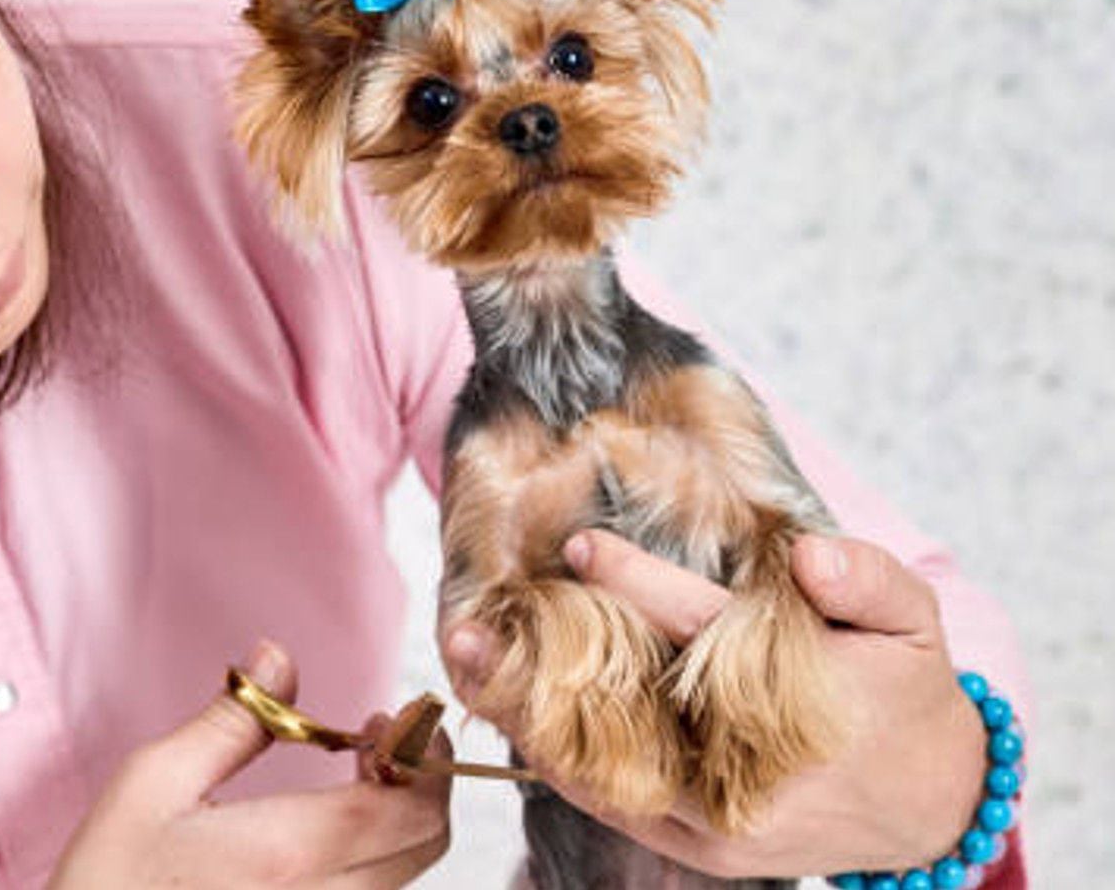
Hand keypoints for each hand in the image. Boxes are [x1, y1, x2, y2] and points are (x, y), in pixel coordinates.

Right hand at [48, 638, 452, 887]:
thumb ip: (231, 722)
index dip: (425, 756)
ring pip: (402, 875)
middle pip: (424, 843)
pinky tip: (326, 831)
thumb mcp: (153, 784)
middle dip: (419, 782)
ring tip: (352, 778)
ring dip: (396, 820)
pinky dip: (372, 857)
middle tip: (377, 741)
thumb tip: (279, 661)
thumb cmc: (107, 885)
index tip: (400, 719)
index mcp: (290, 855)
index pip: (411, 806)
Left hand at [440, 531, 987, 879]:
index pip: (700, 627)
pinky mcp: (702, 848)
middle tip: (469, 628)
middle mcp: (748, 765)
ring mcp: (720, 818)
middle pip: (630, 703)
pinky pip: (615, 807)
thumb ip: (865, 579)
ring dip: (528, 716)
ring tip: (464, 667)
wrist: (929, 805)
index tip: (578, 546)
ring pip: (608, 764)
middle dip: (546, 660)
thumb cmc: (903, 693)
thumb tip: (810, 555)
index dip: (634, 582)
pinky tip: (508, 724)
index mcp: (794, 695)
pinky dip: (559, 766)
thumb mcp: (911, 621)